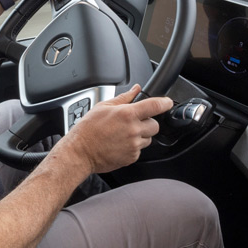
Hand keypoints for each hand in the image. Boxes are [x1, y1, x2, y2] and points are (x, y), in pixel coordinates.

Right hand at [55, 85, 171, 174]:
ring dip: (141, 135)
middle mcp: (133, 130)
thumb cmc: (88, 130)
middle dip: (148, 122)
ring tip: (123, 134)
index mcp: (127, 114)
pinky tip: (120, 144)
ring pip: (148, 139)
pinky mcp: (132, 157)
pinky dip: (133, 147)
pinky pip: (140, 150)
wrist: (80, 152)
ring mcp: (134, 145)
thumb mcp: (103, 107)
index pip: (155, 106)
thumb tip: (136, 90)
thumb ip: (123, 98)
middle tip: (134, 122)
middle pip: (155, 125)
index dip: (165, 102)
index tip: (167, 102)